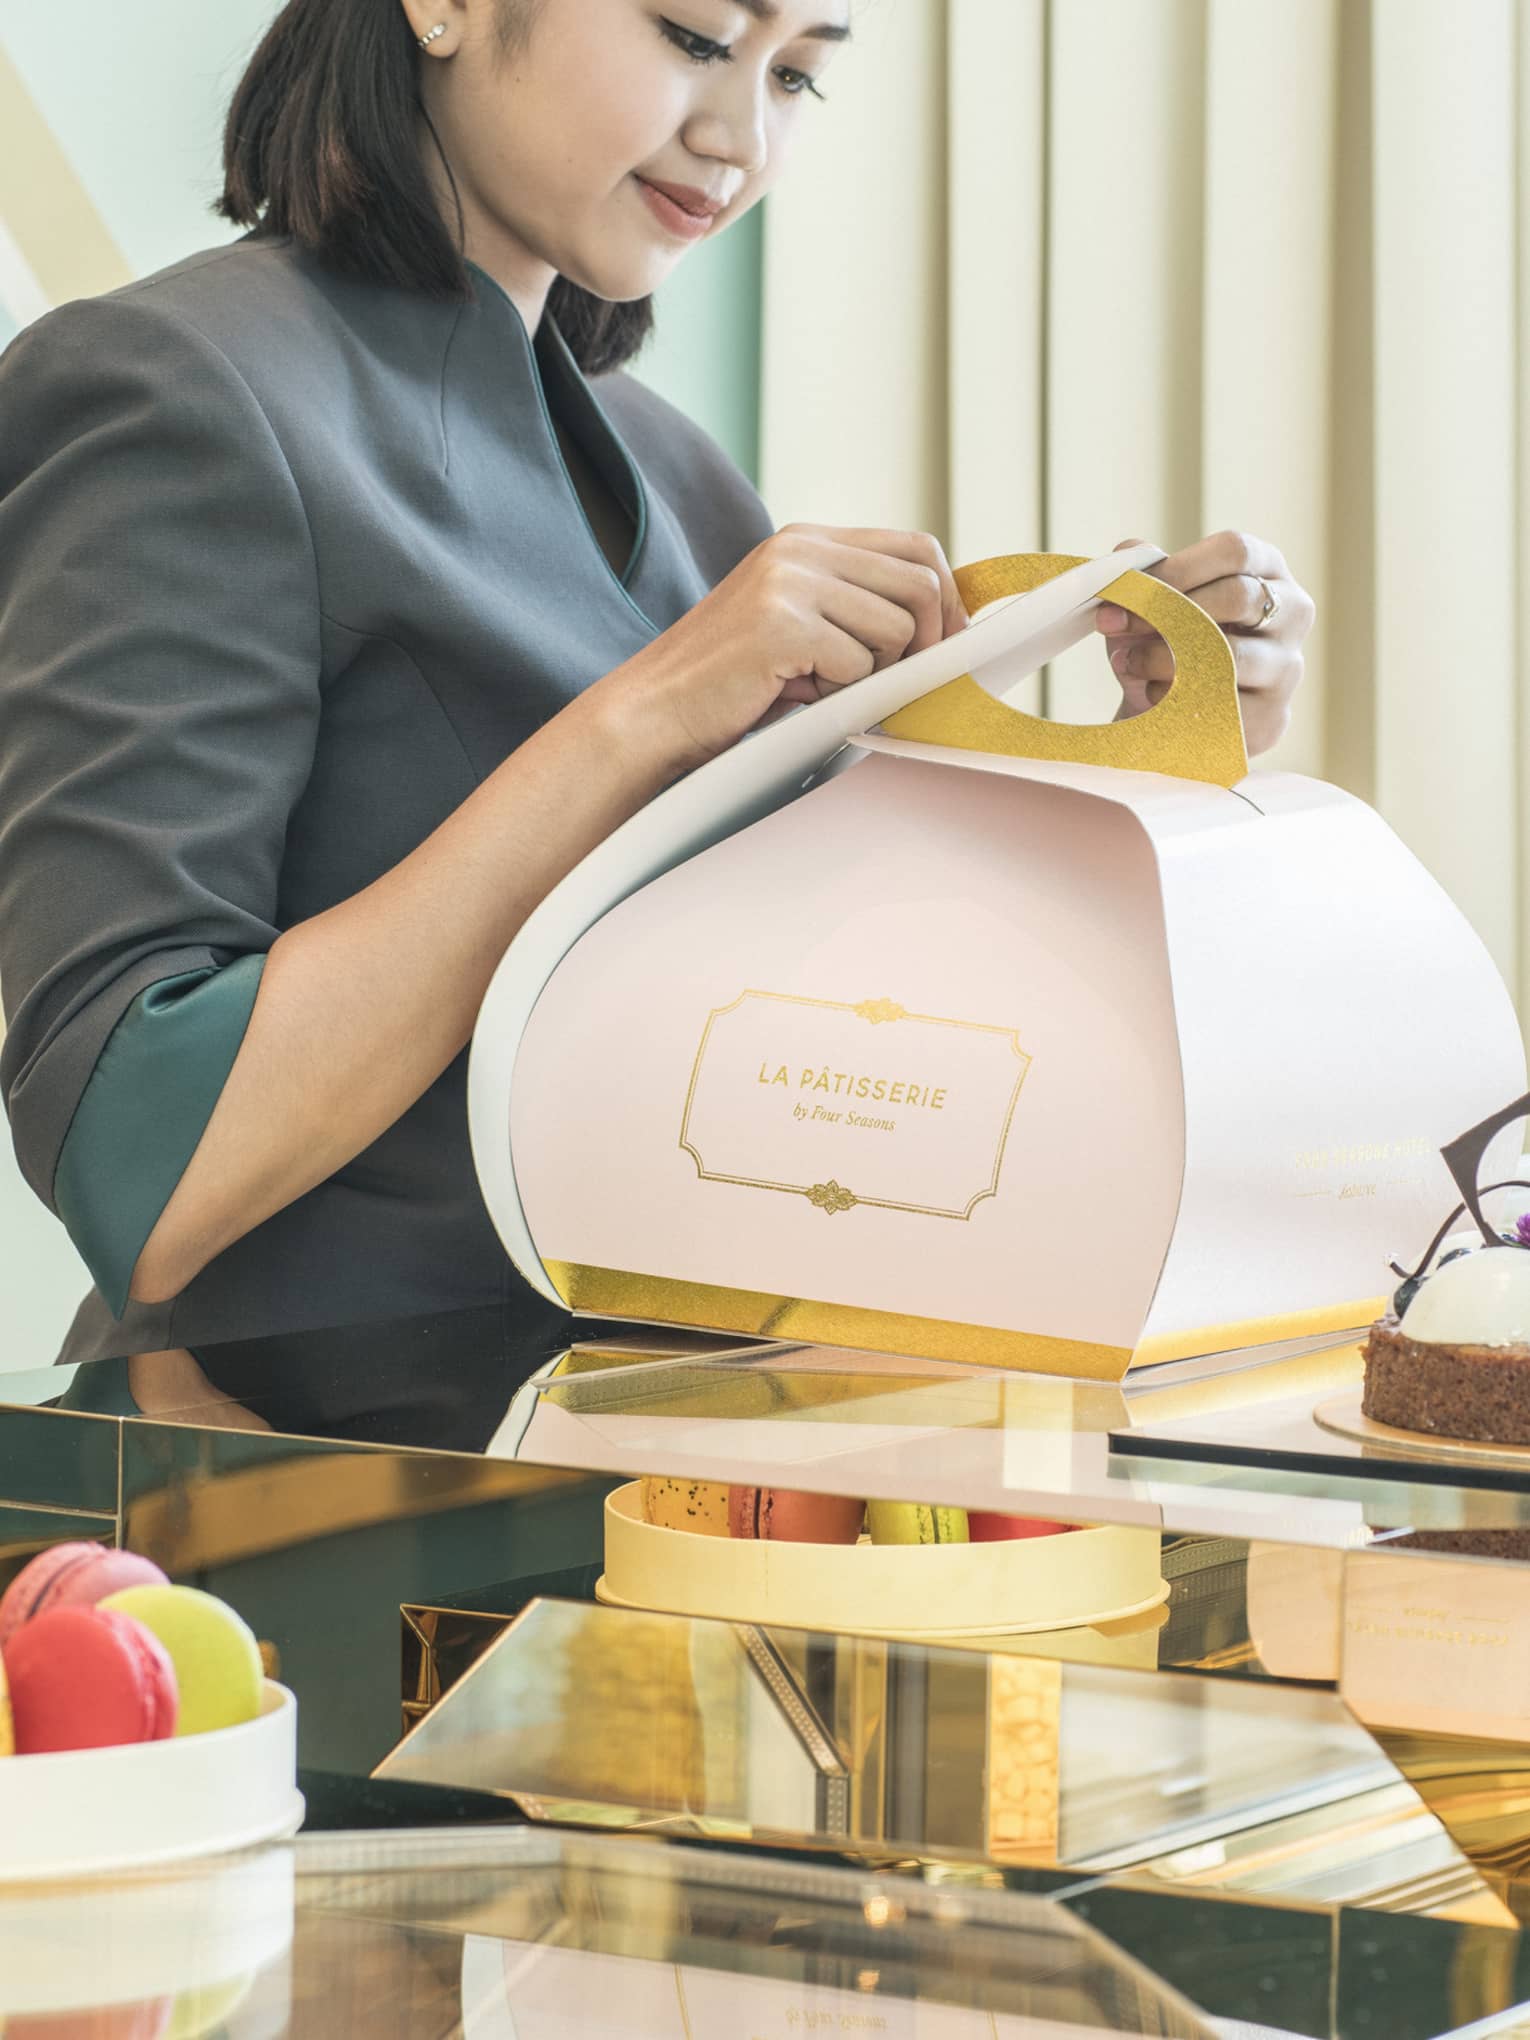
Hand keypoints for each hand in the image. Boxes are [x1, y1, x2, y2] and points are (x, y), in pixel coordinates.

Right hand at [613, 523, 968, 773]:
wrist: (653, 712)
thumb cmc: (732, 685)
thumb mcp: (801, 627)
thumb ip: (856, 609)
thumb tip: (949, 628)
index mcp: (807, 541)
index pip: (916, 548)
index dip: (948, 599)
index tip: (948, 647)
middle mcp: (801, 548)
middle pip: (921, 582)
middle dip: (928, 643)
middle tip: (899, 683)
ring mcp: (790, 581)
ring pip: (897, 628)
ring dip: (873, 673)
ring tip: (820, 686)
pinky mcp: (783, 624)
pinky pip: (858, 665)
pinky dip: (838, 694)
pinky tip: (793, 694)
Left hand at [1094, 531, 1312, 756]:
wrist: (1173, 713)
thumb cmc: (1169, 642)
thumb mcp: (1155, 602)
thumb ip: (1146, 573)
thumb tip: (1128, 553)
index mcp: (1268, 569)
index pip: (1236, 551)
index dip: (1178, 567)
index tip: (1129, 588)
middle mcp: (1293, 612)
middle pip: (1238, 596)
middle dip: (1167, 610)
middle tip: (1115, 625)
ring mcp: (1288, 666)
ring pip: (1230, 654)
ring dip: (1165, 658)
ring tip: (1129, 662)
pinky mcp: (1272, 715)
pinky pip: (1222, 703)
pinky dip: (1176, 699)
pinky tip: (1151, 695)